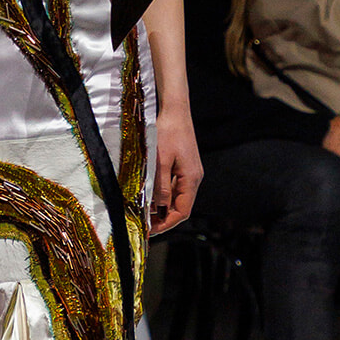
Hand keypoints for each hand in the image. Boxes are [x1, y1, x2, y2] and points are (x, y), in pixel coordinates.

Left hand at [150, 103, 201, 234]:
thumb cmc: (167, 132)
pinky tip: (151, 194)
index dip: (167, 223)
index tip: (151, 230)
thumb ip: (160, 186)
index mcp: (191, 179)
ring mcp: (190, 171)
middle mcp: (194, 177)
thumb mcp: (160, 161)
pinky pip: (175, 186)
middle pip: (181, 206)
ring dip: (163, 206)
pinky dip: (164, 193)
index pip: (183, 211)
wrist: (174, 110)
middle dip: (164, 217)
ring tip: (145, 211)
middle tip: (145, 224)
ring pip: (177, 196)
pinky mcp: (184, 165)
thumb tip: (159, 208)